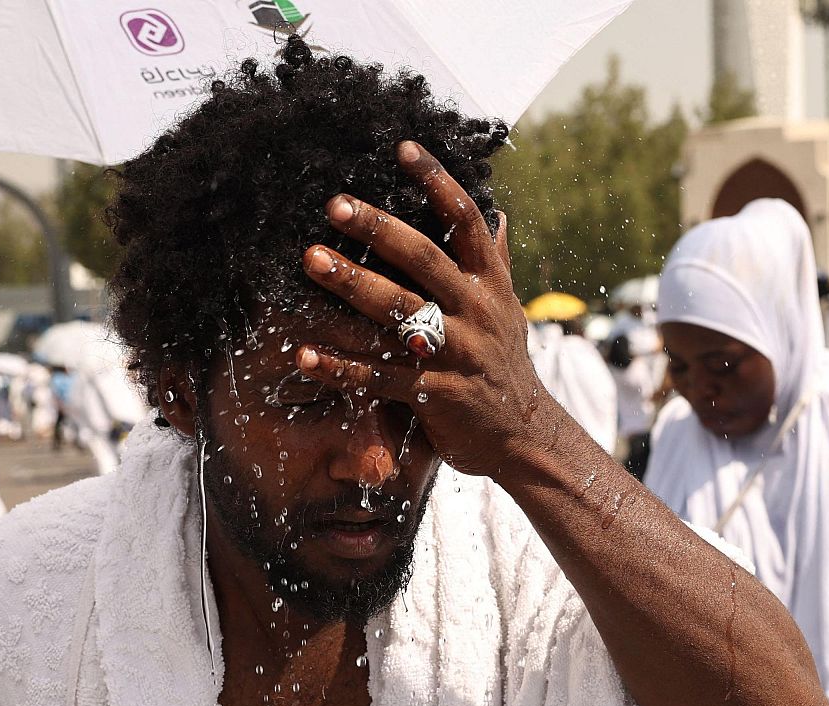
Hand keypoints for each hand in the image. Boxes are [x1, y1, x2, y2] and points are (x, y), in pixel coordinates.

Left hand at [294, 140, 549, 477]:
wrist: (524, 435)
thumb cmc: (504, 364)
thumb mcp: (508, 309)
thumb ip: (496, 261)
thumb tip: (497, 212)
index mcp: (490, 283)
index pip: (466, 221)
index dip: (437, 181)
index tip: (402, 147)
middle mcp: (476, 310)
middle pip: (424, 259)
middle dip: (378, 228)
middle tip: (334, 204)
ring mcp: (457, 353)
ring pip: (399, 312)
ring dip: (351, 284)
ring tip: (310, 260)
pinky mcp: (435, 395)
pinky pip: (380, 376)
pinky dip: (340, 367)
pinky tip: (304, 354)